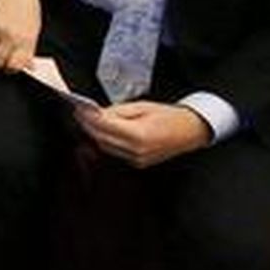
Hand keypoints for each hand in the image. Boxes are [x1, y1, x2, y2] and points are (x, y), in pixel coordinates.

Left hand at [74, 102, 211, 167]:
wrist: (190, 131)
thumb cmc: (169, 116)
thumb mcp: (141, 106)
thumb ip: (117, 111)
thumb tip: (96, 112)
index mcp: (139, 135)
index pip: (104, 127)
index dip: (88, 117)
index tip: (79, 108)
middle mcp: (137, 150)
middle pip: (101, 138)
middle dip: (88, 125)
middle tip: (80, 112)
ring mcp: (137, 159)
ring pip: (105, 147)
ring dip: (95, 133)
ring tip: (89, 120)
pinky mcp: (138, 163)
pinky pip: (115, 152)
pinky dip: (106, 141)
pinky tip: (103, 130)